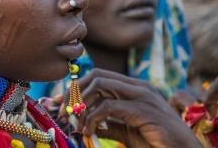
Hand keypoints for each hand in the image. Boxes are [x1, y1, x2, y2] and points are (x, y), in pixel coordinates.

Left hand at [54, 68, 201, 147]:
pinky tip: (89, 132)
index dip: (76, 88)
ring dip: (81, 106)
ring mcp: (142, 95)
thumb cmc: (158, 142)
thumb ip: (111, 125)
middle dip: (74, 93)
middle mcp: (138, 86)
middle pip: (96, 76)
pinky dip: (92, 119)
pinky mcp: (143, 109)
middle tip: (61, 113)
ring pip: (100, 86)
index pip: (99, 76)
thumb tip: (91, 124)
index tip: (58, 103)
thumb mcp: (128, 132)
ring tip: (76, 125)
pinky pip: (108, 107)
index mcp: (134, 88)